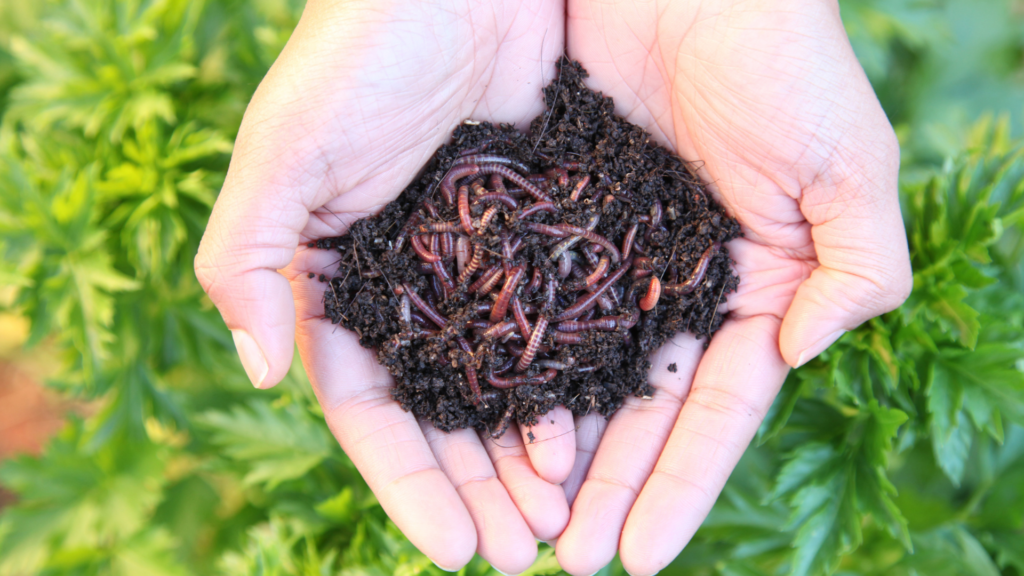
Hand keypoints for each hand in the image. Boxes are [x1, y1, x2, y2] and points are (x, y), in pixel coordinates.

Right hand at [194, 1, 574, 571]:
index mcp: (346, 285)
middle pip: (448, 415)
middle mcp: (418, 291)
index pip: (372, 409)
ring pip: (512, 385)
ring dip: (535, 458)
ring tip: (568, 523)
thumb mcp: (286, 150)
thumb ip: (247, 256)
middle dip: (481, 490)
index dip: (407, 482)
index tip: (451, 550)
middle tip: (523, 557)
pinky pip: (570, 327)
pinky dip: (584, 385)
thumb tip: (254, 367)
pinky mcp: (551, 239)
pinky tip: (608, 436)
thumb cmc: (360, 53)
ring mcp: (486, 271)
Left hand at [555, 1, 911, 573]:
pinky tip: (486, 430)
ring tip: (525, 526)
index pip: (714, 411)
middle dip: (612, 490)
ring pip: (581, 377)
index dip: (681, 486)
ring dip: (558, 453)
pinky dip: (514, 372)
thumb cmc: (778, 59)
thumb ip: (855, 269)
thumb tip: (795, 357)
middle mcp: (677, 289)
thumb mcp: (847, 166)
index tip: (643, 557)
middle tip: (572, 565)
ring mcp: (612, 262)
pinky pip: (530, 313)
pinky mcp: (555, 224)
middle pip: (640, 412)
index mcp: (750, 290)